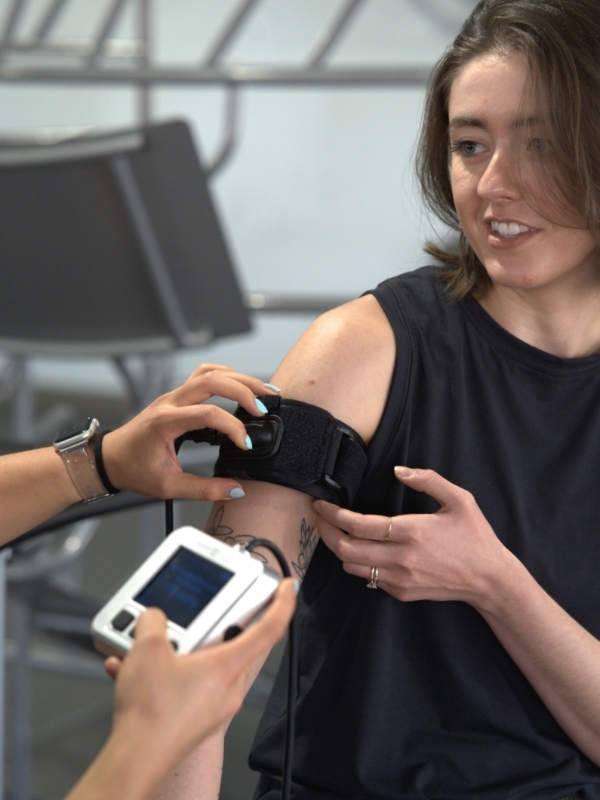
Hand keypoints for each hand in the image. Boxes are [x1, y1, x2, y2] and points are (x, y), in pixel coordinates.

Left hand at [100, 363, 277, 501]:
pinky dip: (226, 377)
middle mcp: (170, 402)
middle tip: (265, 406)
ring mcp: (173, 395)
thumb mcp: (168, 486)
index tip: (246, 445)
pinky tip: (241, 388)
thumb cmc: (133, 470)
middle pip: (213, 380)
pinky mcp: (177, 396)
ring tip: (262, 391)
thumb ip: (204, 489)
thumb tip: (235, 489)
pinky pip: (204, 375)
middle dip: (244, 390)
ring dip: (238, 378)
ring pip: (210, 372)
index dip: (234, 427)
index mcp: (166, 422)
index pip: (209, 414)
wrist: (109, 459)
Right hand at [104, 579, 295, 767]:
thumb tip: (153, 618)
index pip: (270, 629)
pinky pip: (187, 687)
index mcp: (228, 665)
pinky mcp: (196, 720)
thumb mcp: (147, 649)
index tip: (287, 589)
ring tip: (149, 649)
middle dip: (208, 628)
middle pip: (231, 644)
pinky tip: (135, 673)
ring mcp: (214, 706)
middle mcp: (228, 687)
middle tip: (193, 617)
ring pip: (203, 666)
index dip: (282, 604)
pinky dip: (164, 677)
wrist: (135, 760)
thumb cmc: (151, 714)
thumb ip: (153, 622)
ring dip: (177, 654)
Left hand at [314, 466, 514, 608]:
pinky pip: (369, 578)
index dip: (334, 515)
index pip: (359, 525)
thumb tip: (398, 471)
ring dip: (339, 550)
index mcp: (413, 531)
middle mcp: (402, 558)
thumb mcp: (459, 499)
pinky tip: (361, 549)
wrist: (490, 580)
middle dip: (326, 533)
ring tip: (335, 533)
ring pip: (352, 567)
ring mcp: (400, 579)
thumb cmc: (475, 537)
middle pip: (346, 550)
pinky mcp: (402, 593)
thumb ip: (428, 480)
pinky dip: (358, 564)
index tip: (321, 505)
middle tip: (319, 519)